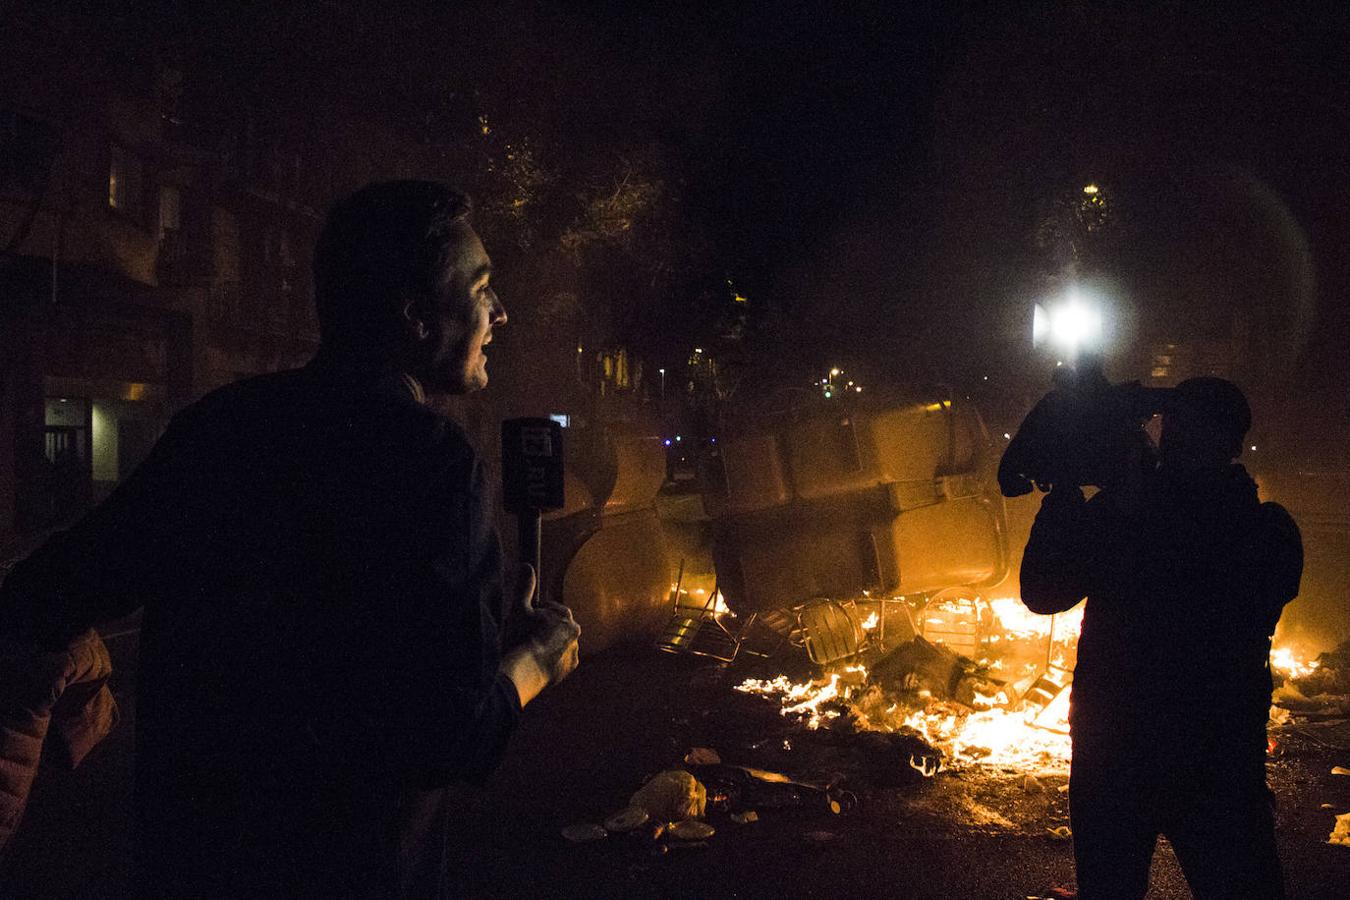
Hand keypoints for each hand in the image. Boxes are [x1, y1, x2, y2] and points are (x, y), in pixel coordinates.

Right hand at [501, 565, 580, 705]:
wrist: (527, 670)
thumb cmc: (523, 637)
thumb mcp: (520, 609)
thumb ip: (525, 587)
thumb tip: (527, 565)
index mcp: (566, 615)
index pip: (550, 610)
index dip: (534, 614)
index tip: (525, 621)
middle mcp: (575, 632)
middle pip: (555, 626)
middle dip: (543, 629)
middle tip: (525, 636)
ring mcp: (574, 650)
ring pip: (558, 642)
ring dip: (547, 644)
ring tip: (530, 650)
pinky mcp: (570, 667)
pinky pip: (560, 659)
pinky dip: (551, 659)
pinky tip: (537, 661)